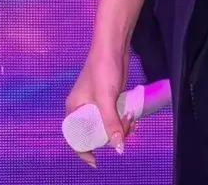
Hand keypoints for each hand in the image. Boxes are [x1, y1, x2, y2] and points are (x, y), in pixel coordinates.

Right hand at [64, 45, 134, 168]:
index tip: (96, 162)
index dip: (85, 151)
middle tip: (127, 129)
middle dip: (111, 135)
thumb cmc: (103, 69)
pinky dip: (122, 118)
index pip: (76, 138)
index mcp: (74, 109)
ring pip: (107, 124)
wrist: (114, 45)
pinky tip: (133, 116)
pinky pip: (114, 115)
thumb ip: (111, 123)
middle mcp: (83, 108)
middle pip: (95, 132)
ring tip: (133, 120)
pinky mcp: (109, 98)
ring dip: (120, 127)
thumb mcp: (107, 98)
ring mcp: (97, 103)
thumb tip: (118, 148)